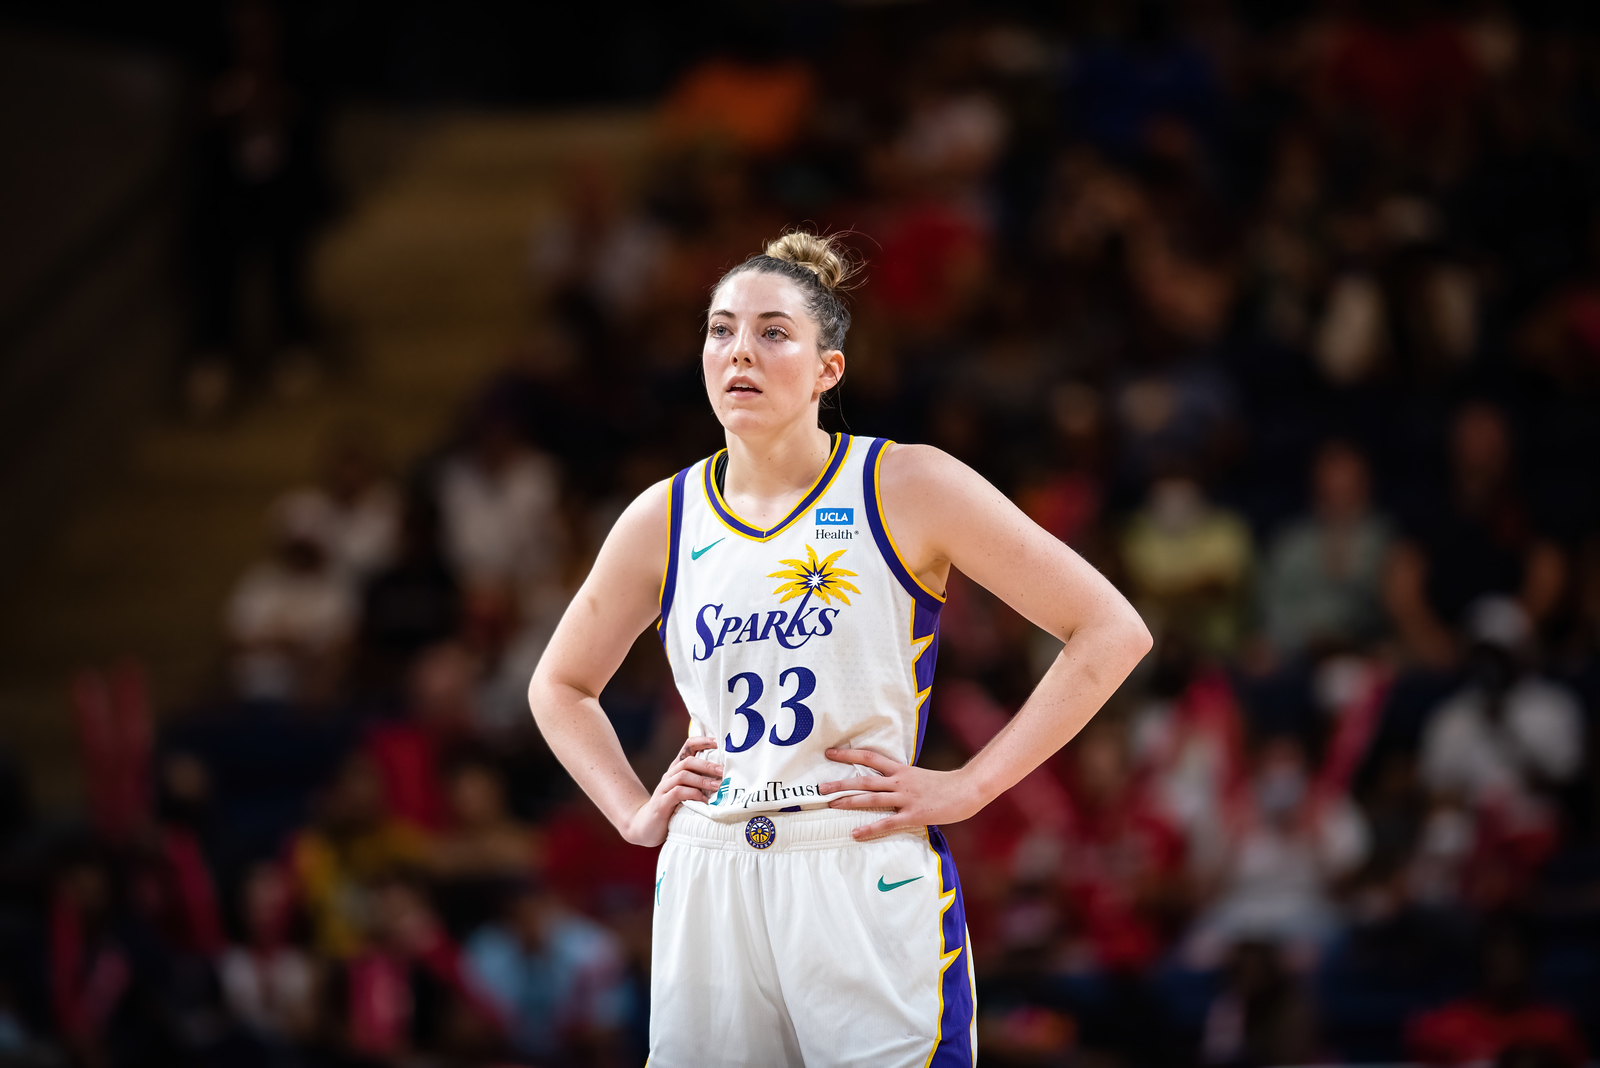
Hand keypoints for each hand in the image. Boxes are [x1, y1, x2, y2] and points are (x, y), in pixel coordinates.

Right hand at [620, 737, 721, 846]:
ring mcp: (664, 788)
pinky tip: (705, 802)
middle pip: (687, 761)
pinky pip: (677, 793)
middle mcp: (670, 775)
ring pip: (682, 775)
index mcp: (677, 769)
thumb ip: (701, 783)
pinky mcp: (662, 803)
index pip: (688, 746)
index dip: (703, 741)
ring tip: (718, 786)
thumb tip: (727, 778)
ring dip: (702, 780)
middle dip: (707, 765)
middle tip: (723, 771)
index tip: (719, 742)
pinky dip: (693, 795)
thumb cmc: (672, 808)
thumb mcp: (687, 792)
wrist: (646, 826)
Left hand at [820, 748, 984, 840]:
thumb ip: (901, 779)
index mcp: (901, 770)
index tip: (830, 753)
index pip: (870, 758)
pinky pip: (887, 823)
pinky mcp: (913, 815)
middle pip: (864, 780)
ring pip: (871, 799)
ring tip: (830, 805)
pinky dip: (869, 829)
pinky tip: (855, 833)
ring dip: (849, 802)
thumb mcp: (919, 776)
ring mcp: (906, 798)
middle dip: (840, 783)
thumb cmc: (945, 785)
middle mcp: (900, 782)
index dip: (849, 754)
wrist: (967, 790)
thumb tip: (884, 782)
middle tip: (820, 787)